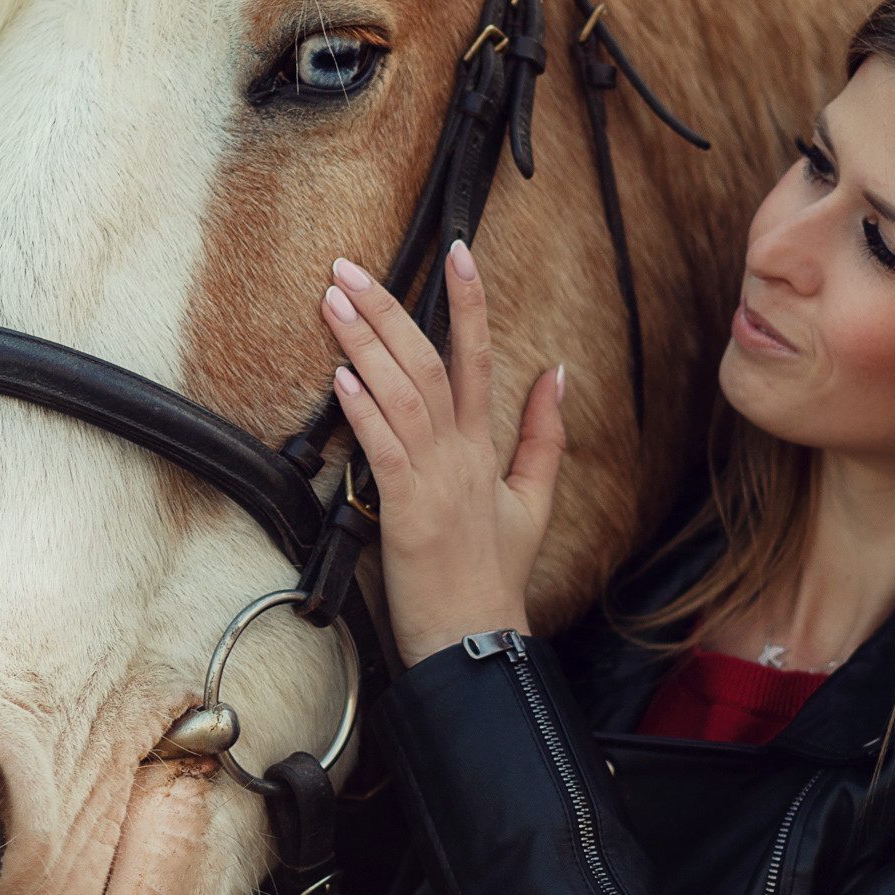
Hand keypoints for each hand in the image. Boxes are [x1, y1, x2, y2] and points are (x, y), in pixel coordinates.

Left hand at [320, 242, 566, 666]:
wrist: (478, 642)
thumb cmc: (495, 577)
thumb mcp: (534, 501)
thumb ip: (546, 434)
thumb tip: (559, 373)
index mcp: (485, 445)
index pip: (480, 356)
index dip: (470, 302)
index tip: (457, 252)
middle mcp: (461, 452)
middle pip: (429, 361)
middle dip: (390, 308)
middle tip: (349, 267)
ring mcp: (435, 479)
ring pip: (402, 393)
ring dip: (364, 343)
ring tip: (335, 301)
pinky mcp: (408, 511)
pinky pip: (385, 448)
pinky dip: (364, 410)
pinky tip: (341, 377)